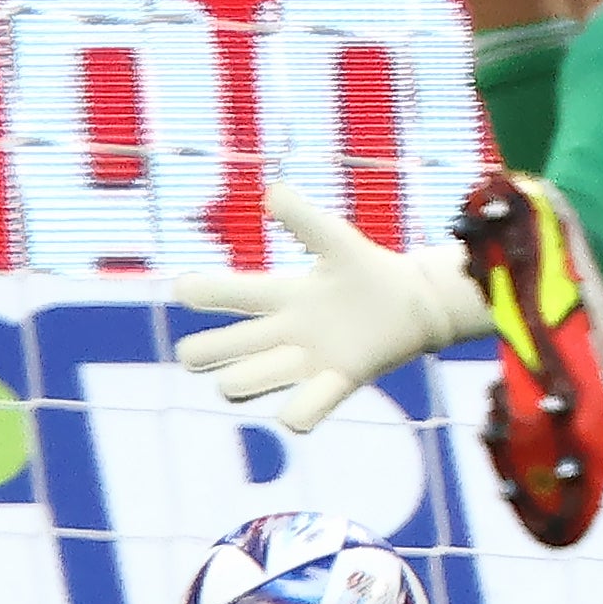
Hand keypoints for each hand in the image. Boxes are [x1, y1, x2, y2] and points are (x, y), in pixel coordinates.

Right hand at [172, 183, 488, 432]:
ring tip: (277, 358)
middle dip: (203, 351)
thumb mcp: (337, 240)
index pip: (228, 295)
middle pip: (214, 352)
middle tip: (199, 350)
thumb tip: (272, 192)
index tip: (185, 286)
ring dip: (247, 378)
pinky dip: (299, 412)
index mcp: (280, 298)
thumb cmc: (366, 271)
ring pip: (242, 384)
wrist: (417, 303)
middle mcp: (281, 336)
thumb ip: (305, 218)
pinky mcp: (339, 382)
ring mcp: (305, 363)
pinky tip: (308, 397)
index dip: (203, 291)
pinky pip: (301, 411)